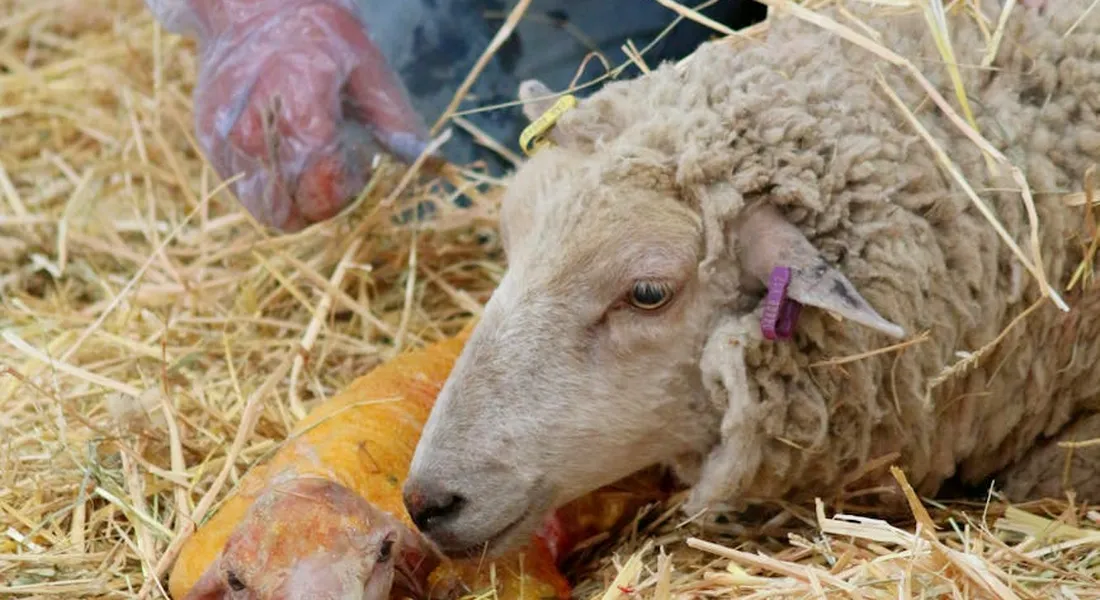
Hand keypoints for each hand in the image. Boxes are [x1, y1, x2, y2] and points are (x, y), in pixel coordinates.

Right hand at [150, 0, 434, 231]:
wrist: (253, 9)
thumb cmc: (320, 40)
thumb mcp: (368, 69)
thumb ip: (396, 122)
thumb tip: (430, 164)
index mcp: (300, 102)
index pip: (322, 185)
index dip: (347, 191)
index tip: (357, 167)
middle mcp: (254, 126)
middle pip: (293, 209)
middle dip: (322, 202)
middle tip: (333, 167)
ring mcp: (225, 137)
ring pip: (267, 210)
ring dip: (295, 200)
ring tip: (308, 160)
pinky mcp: (210, 144)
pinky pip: (246, 194)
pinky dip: (270, 188)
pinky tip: (284, 155)